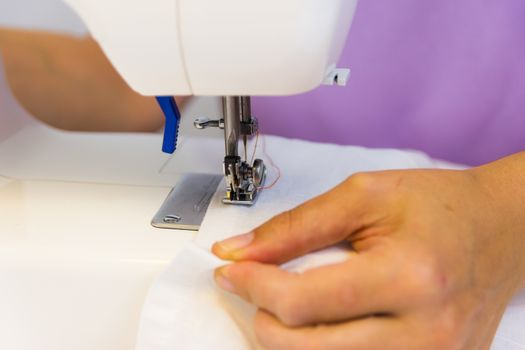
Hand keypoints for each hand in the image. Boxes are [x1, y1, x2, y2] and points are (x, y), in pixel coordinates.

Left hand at [212, 168, 524, 349]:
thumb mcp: (364, 196)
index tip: (232, 270)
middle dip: (263, 321)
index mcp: (409, 276)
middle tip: (252, 289)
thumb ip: (296, 226)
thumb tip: (240, 252)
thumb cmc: (440, 205)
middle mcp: (426, 332)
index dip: (253, 286)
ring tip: (285, 305)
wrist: (500, 229)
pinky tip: (319, 325)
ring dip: (290, 342)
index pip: (304, 302)